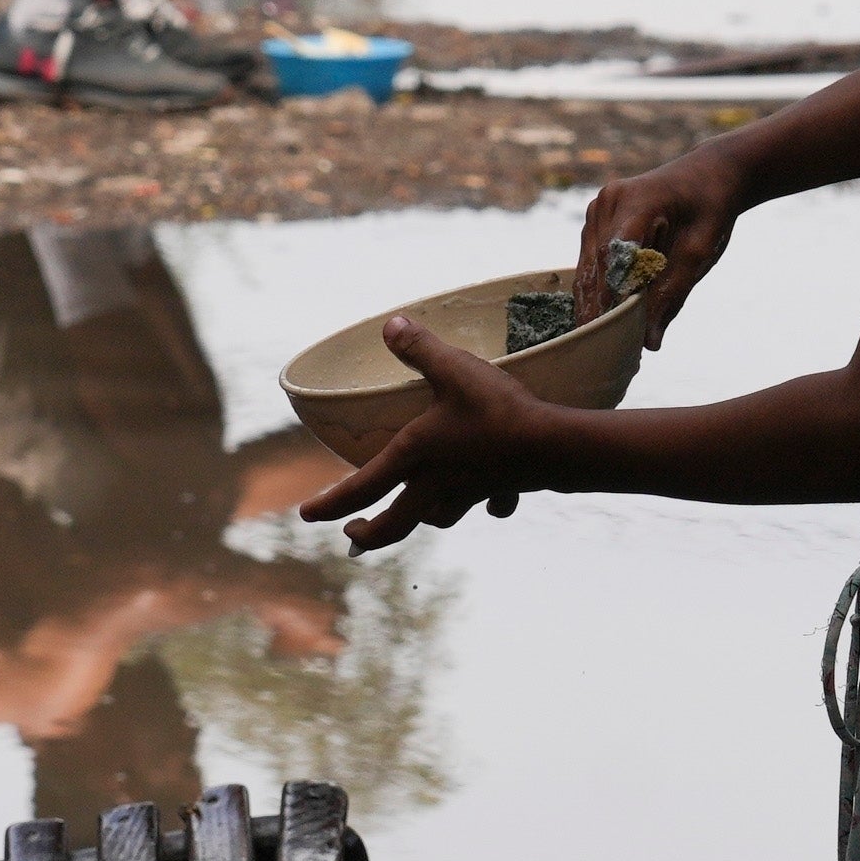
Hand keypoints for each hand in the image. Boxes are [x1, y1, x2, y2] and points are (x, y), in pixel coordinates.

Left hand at [297, 316, 553, 545]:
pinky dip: (482, 505)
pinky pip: (486, 505)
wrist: (552, 446)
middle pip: (393, 525)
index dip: (331, 504)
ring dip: (419, 519)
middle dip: (369, 534)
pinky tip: (489, 501)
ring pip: (435, 519)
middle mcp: (435, 484)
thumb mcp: (454, 370)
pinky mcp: (500, 490)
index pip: (360, 488)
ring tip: (413, 512)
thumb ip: (420, 348)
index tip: (307, 514)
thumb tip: (390, 325)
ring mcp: (468, 493)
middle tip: (353, 535)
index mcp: (413, 456)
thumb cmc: (496, 410)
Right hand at [578, 144, 746, 334]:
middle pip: (595, 263)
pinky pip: (591, 257)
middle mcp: (608, 200)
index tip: (608, 335)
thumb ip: (674, 294)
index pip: (614, 257)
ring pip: (588, 263)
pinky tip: (601, 314)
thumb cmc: (710, 209)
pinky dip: (598, 284)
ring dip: (592, 298)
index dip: (609, 298)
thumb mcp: (700, 252)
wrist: (711, 173)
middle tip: (596, 349)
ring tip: (595, 339)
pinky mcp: (599, 218)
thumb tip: (650, 341)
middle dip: (596, 306)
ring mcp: (599, 207)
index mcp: (637, 200)